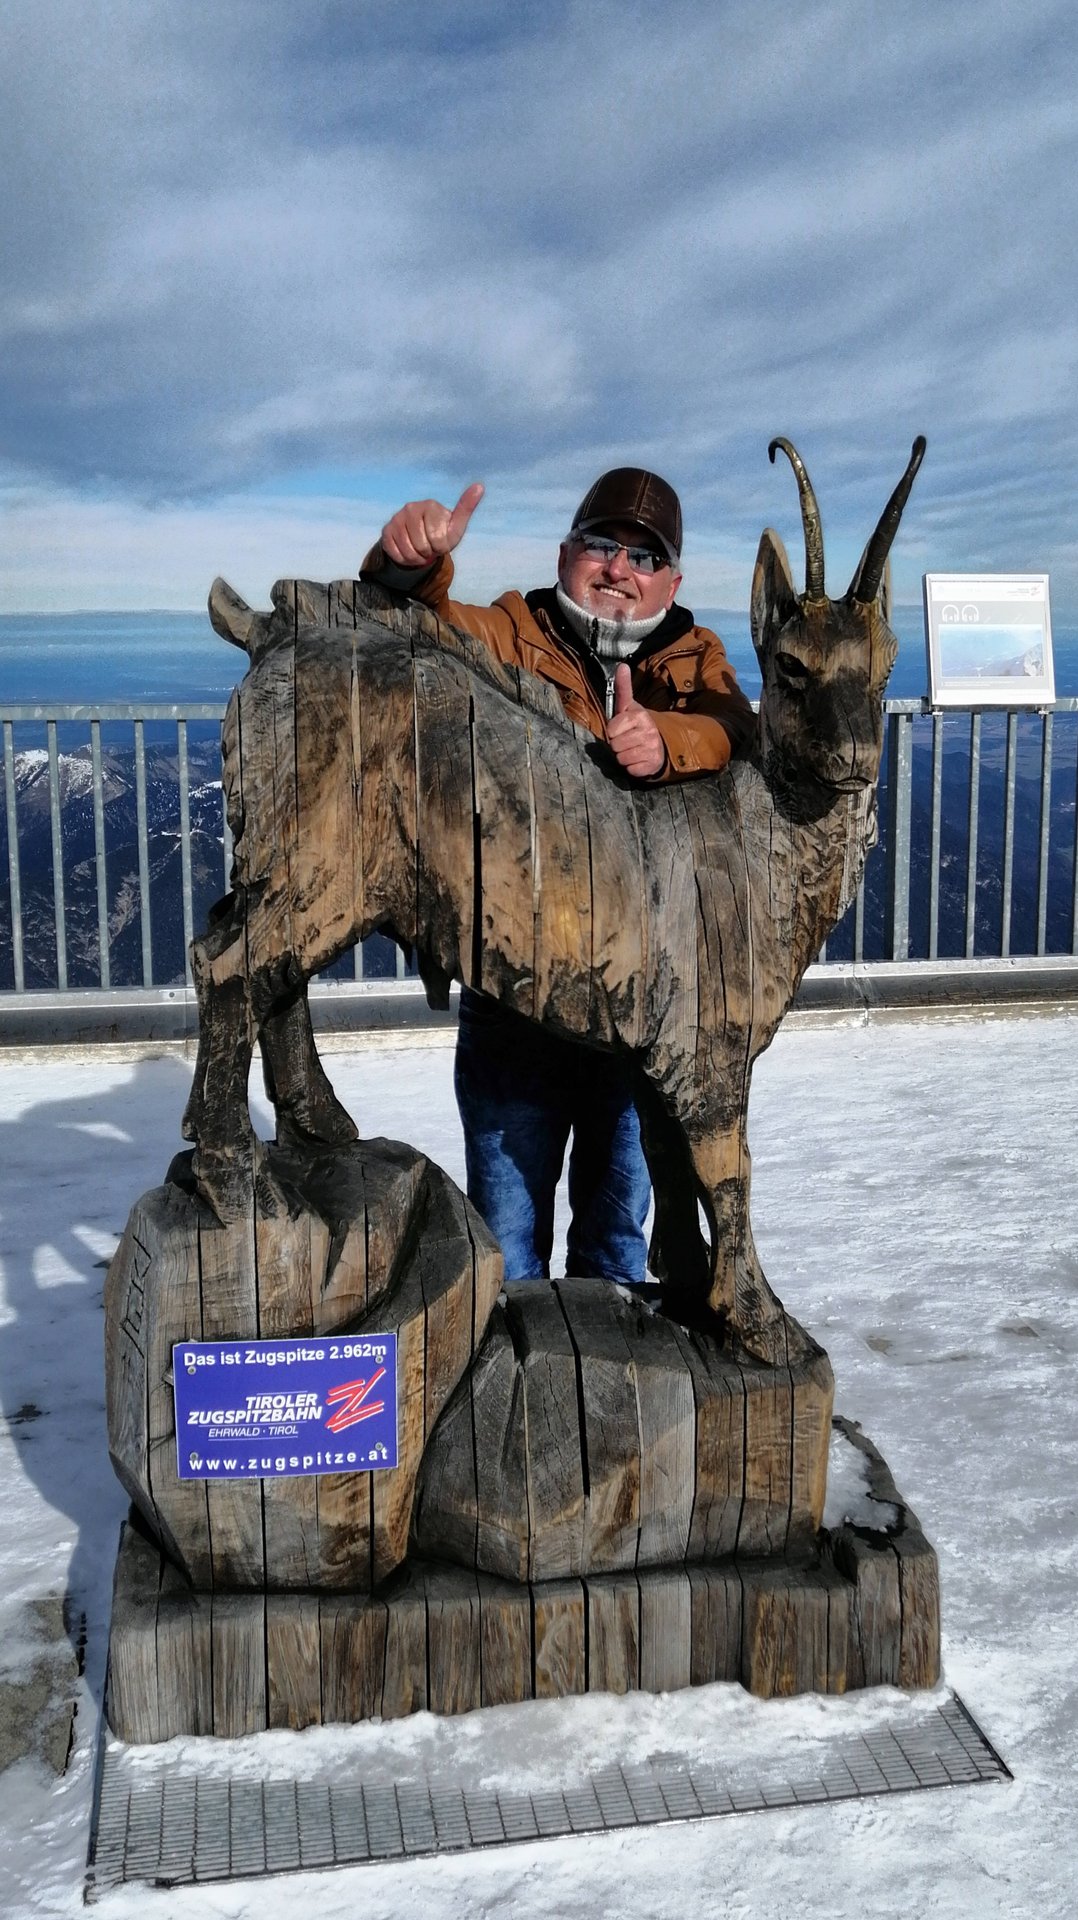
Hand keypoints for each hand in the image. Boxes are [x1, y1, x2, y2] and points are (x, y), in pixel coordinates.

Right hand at [381, 482, 483, 568]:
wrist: (421, 538)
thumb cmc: (442, 531)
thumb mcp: (457, 524)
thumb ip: (466, 507)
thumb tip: (480, 486)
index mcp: (430, 505)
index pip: (438, 539)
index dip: (441, 547)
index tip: (441, 541)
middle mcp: (411, 508)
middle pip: (422, 546)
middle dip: (429, 552)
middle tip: (430, 546)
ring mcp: (396, 518)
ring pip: (408, 551)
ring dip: (417, 558)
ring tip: (421, 549)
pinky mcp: (386, 531)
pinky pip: (396, 554)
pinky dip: (405, 559)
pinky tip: (409, 551)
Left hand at [606, 664, 665, 778]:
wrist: (661, 743)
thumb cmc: (639, 725)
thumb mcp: (630, 706)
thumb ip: (623, 687)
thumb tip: (622, 665)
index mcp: (640, 716)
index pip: (611, 729)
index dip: (613, 731)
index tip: (621, 730)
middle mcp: (648, 732)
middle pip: (615, 745)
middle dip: (618, 745)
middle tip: (627, 741)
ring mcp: (652, 749)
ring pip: (621, 758)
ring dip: (624, 757)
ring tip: (632, 749)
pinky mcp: (653, 765)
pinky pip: (631, 770)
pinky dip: (632, 767)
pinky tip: (639, 759)